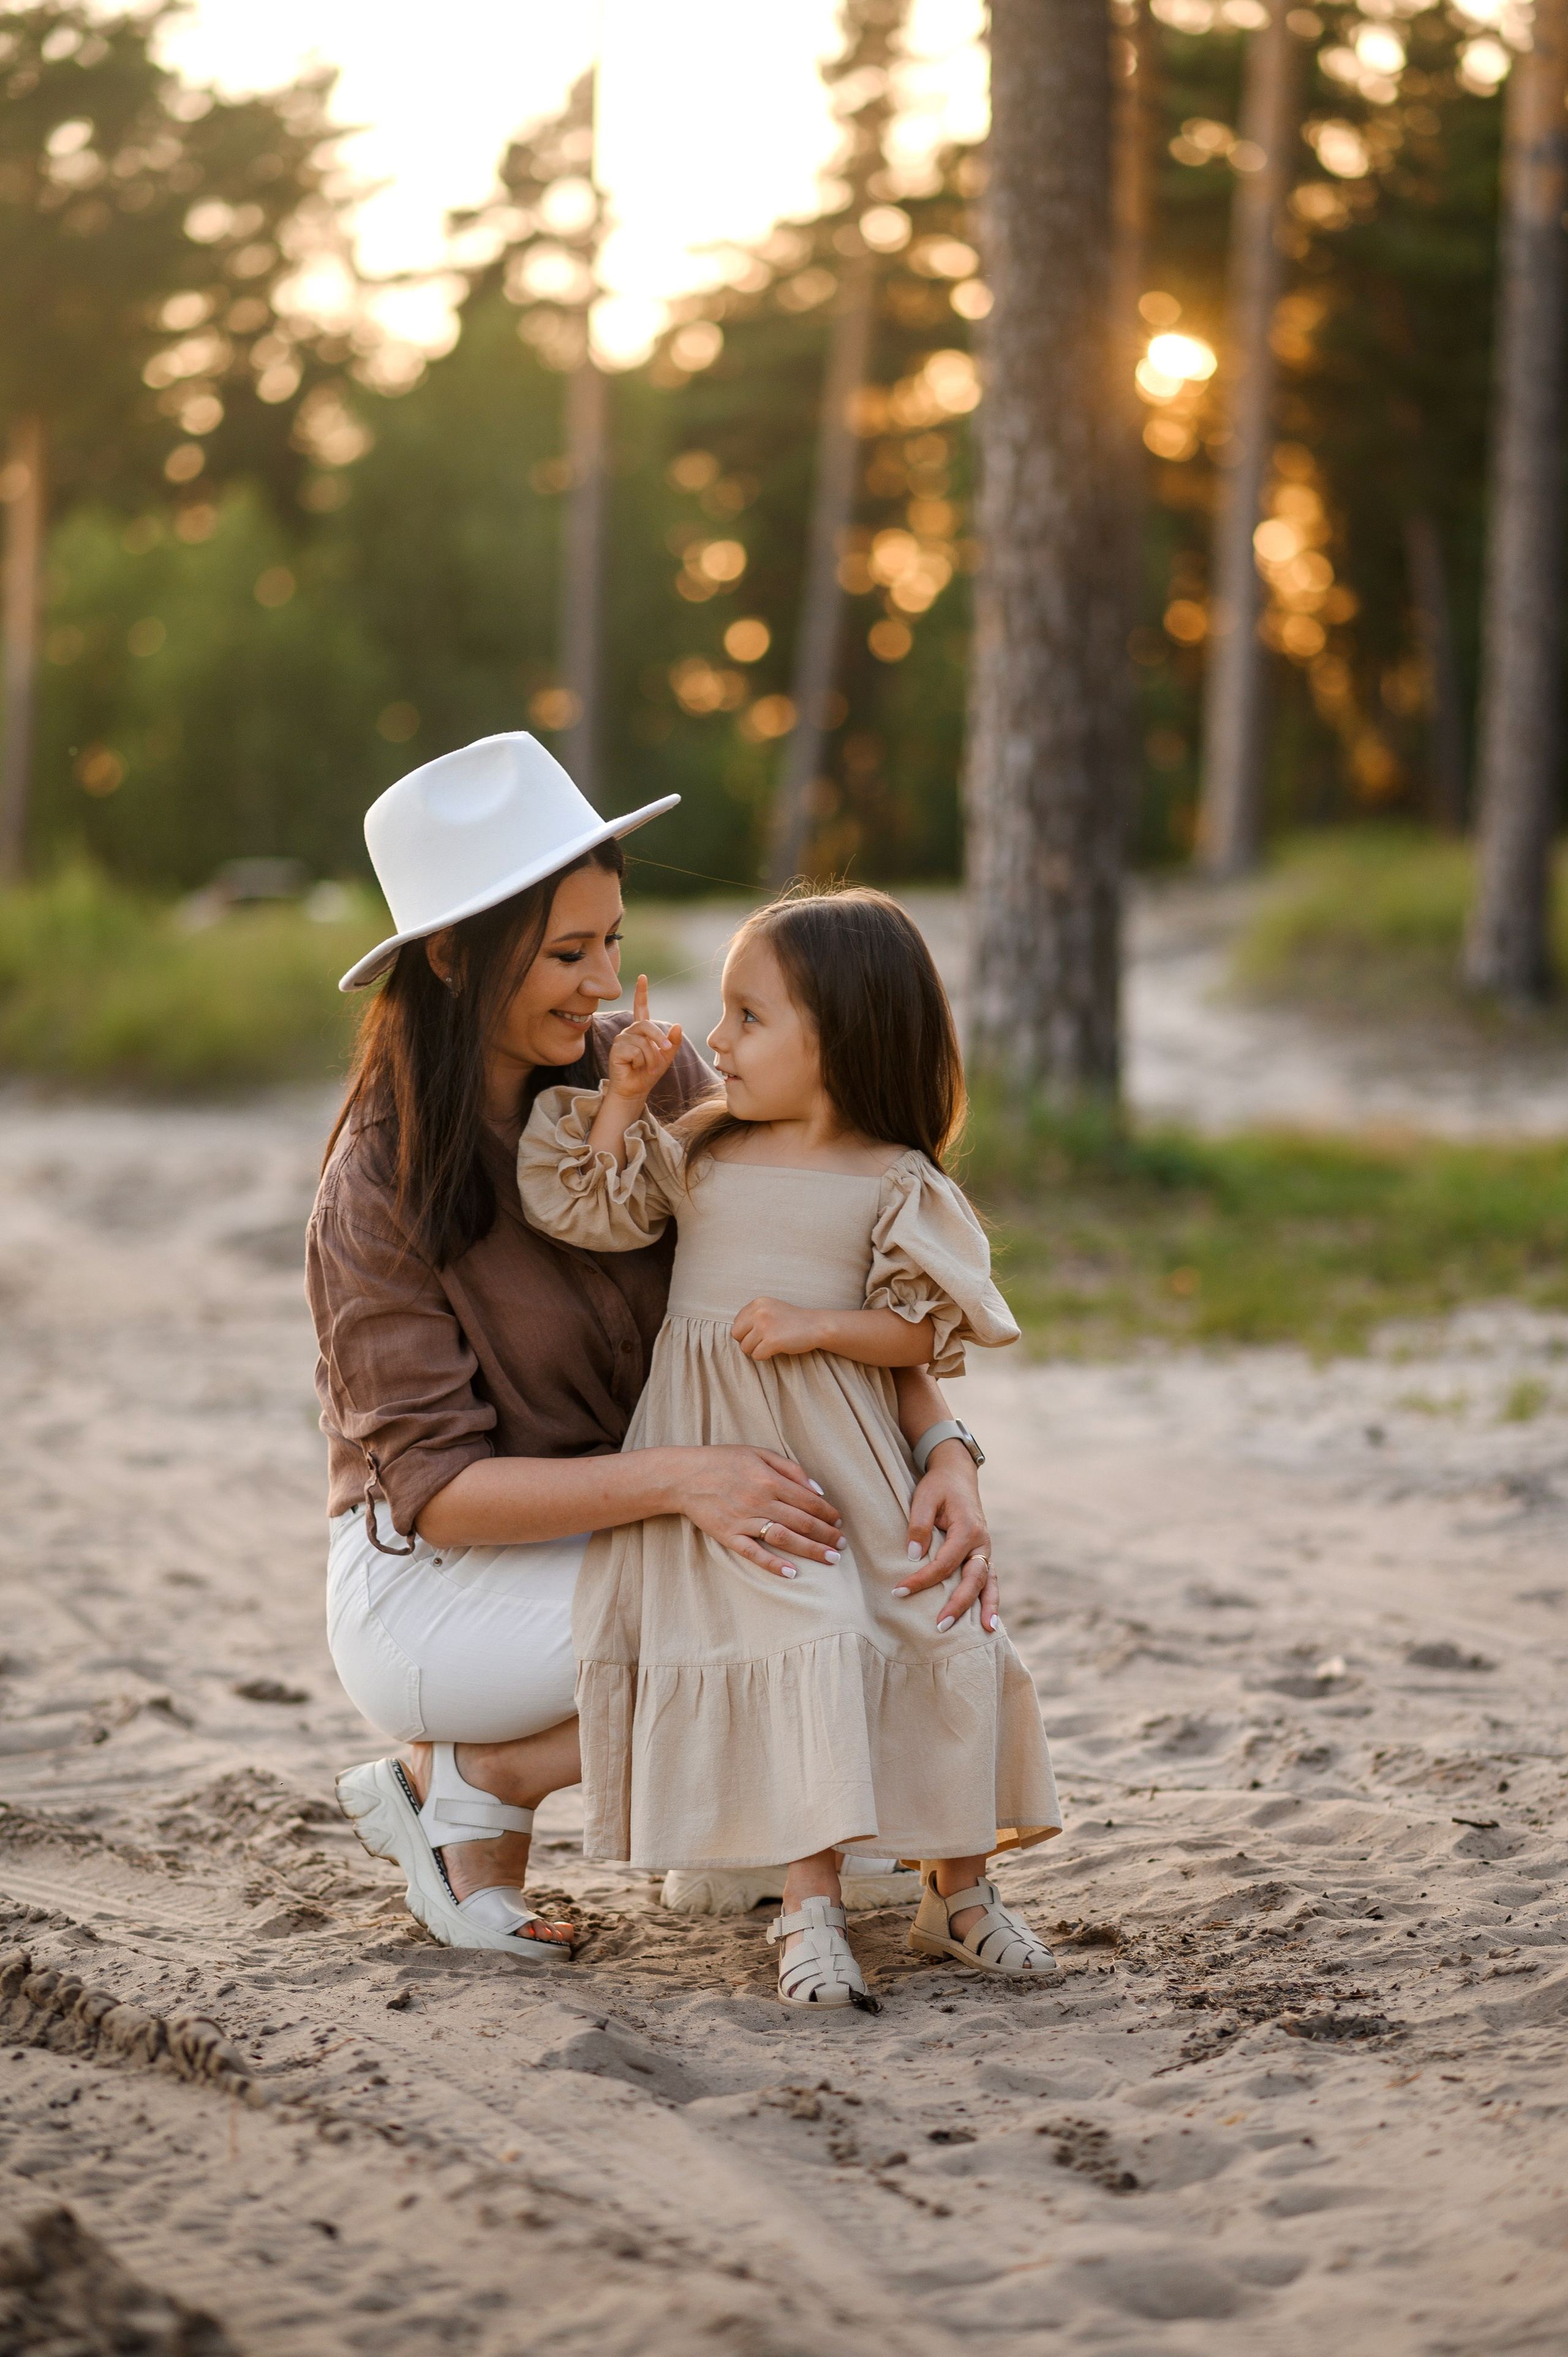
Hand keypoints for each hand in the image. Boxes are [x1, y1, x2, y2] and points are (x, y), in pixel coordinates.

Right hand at [605, 975, 681, 1107]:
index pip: (641, 1008)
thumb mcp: (666, 1057)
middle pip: (647, 1026)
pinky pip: (635, 1051)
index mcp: (641, 1031)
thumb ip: (673, 1042)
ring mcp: (621, 1040)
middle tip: (666, 1052)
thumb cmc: (648, 1073)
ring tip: (649, 1068)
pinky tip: (634, 1067)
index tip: (643, 977)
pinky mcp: (616, 1050)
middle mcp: (630, 1032)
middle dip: (660, 1039)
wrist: (636, 1090)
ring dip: (651, 1058)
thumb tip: (677, 1025)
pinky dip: (640, 1062)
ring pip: (643, 1042)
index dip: (641, 993)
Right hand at [663, 1444, 842, 1576]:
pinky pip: (754, 1553)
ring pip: (784, 1538)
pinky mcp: (729, 1536)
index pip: (809, 1501)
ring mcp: (744, 1520)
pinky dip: (773, 1564)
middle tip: (842, 1545)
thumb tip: (817, 1489)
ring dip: (810, 1550)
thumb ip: (790, 1469)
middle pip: (802, 1522)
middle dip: (826, 1534)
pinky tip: (792, 1572)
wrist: (684, 1476)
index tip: (840, 1521)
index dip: (828, 1513)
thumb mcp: (759, 1453)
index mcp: (769, 1479)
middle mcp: (760, 1501)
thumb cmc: (724, 1461)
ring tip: (830, 1559)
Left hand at [731, 1296, 824, 1360]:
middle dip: (747, 1342)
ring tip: (772, 1344)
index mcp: (757, 1303)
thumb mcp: (771, 1308)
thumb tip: (735, 1332)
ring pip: (745, 1348)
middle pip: (736, 1336)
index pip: (736, 1324)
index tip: (760, 1333)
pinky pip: (756, 1356)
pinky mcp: (772, 1341)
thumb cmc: (792, 1320)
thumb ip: (753, 1315)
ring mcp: (765, 1326)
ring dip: (757, 1350)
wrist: (815, 1326)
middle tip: (763, 1341)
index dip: (746, 1332)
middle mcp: (759, 1312)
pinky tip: (776, 1349)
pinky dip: (765, 1356)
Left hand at [895, 1438, 998, 1631]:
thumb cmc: (938, 1486)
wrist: (957, 1475)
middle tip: (940, 1626)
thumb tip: (913, 1557)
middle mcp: (981, 1542)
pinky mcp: (982, 1555)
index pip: (944, 1563)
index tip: (899, 1590)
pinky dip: (990, 1599)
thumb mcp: (924, 1498)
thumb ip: (918, 1526)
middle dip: (958, 1604)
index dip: (922, 1579)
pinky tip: (988, 1620)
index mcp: (967, 1528)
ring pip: (989, 1582)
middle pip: (972, 1579)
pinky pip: (989, 1580)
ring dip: (987, 1606)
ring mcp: (985, 1550)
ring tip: (987, 1631)